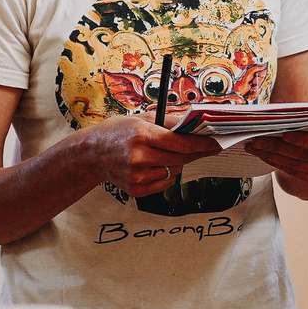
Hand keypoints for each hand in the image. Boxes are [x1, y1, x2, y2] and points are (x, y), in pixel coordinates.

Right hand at [69, 118, 224, 197]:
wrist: (91, 154)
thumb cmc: (118, 132)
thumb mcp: (143, 118)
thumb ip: (171, 122)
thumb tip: (198, 124)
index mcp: (142, 135)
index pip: (182, 143)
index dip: (203, 144)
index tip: (216, 144)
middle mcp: (139, 157)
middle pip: (182, 159)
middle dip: (196, 153)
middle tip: (206, 147)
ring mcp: (137, 176)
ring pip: (175, 172)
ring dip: (177, 163)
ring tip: (163, 154)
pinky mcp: (137, 190)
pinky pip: (165, 183)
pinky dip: (166, 174)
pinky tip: (154, 166)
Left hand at [249, 118, 307, 199]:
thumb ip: (302, 117)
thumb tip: (272, 116)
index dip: (303, 140)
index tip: (284, 135)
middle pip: (305, 154)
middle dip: (277, 147)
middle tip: (257, 140)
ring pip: (297, 165)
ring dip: (272, 156)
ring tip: (255, 148)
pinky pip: (296, 173)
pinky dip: (277, 164)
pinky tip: (265, 156)